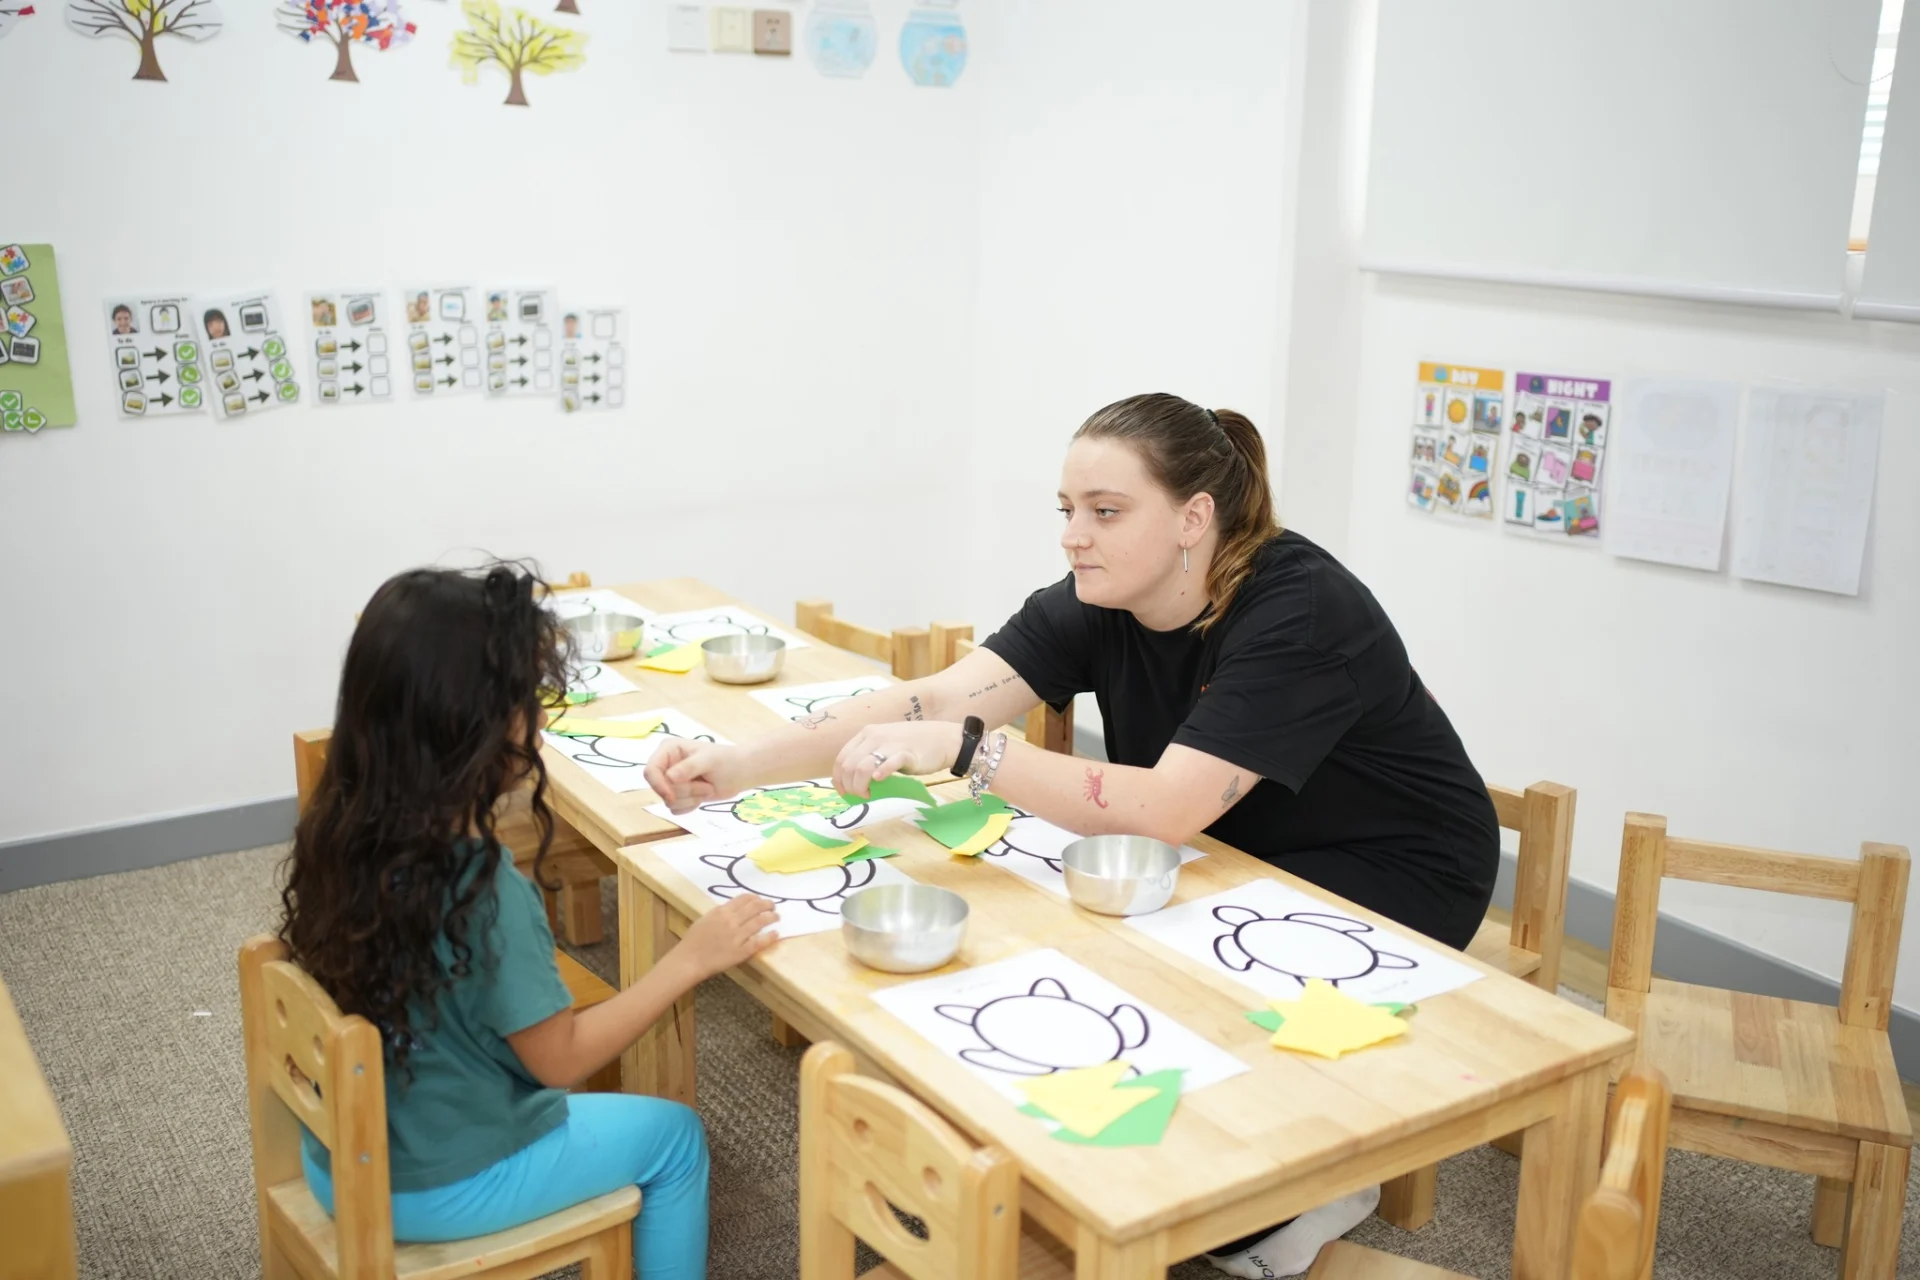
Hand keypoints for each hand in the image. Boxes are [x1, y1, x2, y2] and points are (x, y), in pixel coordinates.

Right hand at [645, 738, 749, 813]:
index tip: (671, 796)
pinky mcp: (678, 795)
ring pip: (669, 801)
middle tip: (706, 785)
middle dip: (684, 791)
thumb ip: (689, 767)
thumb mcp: (708, 761)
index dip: (658, 785)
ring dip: (691, 798)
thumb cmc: (726, 761)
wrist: (740, 773)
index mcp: (668, 750)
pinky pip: (676, 809)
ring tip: (707, 787)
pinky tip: (702, 795)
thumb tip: (669, 777)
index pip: (650, 770)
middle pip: (660, 789)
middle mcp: (666, 765)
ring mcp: (671, 782)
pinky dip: (691, 806)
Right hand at [675, 892, 778, 977]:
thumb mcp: (705, 919)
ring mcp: (737, 936)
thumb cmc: (693, 941)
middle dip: (767, 905)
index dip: (756, 898)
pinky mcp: (741, 951)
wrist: (689, 960)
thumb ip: (720, 913)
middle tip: (773, 907)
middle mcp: (731, 921)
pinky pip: (759, 942)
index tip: (760, 900)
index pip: (744, 899)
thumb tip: (734, 910)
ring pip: (760, 922)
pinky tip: (775, 934)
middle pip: (755, 908)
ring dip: (771, 918)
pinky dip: (769, 936)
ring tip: (777, 917)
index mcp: (721, 911)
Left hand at [833, 721, 963, 797]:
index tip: (844, 793)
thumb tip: (854, 780)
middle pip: (849, 766)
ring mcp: (890, 744)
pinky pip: (888, 764)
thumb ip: (870, 756)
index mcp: (867, 733)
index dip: (838, 779)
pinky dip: (880, 774)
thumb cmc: (913, 744)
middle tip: (860, 796)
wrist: (944, 739)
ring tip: (868, 794)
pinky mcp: (906, 753)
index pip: (841, 758)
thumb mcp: (885, 744)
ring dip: (860, 786)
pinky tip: (879, 781)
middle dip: (849, 786)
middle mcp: (874, 736)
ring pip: (862, 768)